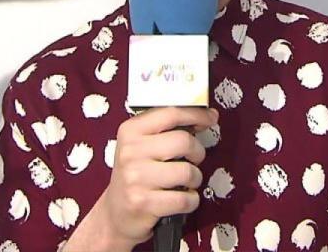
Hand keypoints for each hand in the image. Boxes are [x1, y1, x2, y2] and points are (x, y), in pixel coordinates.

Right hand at [97, 107, 217, 248]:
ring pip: (188, 171)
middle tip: (193, 159)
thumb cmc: (136, 175)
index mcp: (130, 131)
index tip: (210, 117)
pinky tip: (182, 199)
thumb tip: (206, 116)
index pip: (170, 113)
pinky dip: (191, 200)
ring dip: (195, 179)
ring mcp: (136, 178)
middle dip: (197, 152)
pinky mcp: (143, 203)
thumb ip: (167, 129)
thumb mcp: (142, 145)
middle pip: (184, 141)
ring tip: (185, 182)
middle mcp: (130, 151)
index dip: (196, 114)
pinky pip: (185, 198)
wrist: (116, 213)